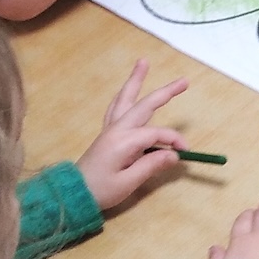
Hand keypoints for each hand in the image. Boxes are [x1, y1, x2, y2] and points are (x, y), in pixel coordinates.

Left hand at [75, 57, 188, 209]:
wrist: (72, 195)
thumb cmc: (100, 190)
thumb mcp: (128, 182)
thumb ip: (151, 165)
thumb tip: (174, 154)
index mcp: (123, 140)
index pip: (157, 133)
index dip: (174, 140)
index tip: (185, 153)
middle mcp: (117, 129)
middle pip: (143, 105)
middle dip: (165, 92)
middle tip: (184, 81)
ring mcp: (110, 130)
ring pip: (125, 99)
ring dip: (135, 81)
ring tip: (143, 63)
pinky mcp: (107, 135)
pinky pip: (117, 108)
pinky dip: (125, 96)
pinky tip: (129, 92)